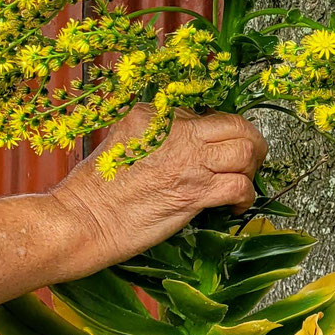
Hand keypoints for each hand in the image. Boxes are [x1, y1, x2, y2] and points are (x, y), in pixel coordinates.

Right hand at [43, 106, 268, 277]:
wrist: (82, 220)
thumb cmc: (93, 190)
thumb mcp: (120, 142)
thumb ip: (153, 134)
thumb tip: (183, 141)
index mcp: (155, 115)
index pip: (206, 115)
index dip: (219, 134)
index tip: (218, 151)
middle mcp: (176, 132)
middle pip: (235, 125)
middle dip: (252, 142)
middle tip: (250, 159)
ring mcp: (188, 161)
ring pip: (246, 151)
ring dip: (252, 167)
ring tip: (244, 180)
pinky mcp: (194, 193)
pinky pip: (240, 186)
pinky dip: (246, 196)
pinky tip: (236, 205)